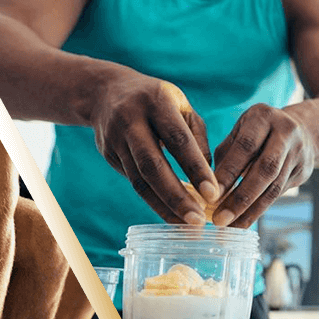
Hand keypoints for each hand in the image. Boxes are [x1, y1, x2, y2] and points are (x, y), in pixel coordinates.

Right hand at [91, 70, 219, 223]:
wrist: (105, 92)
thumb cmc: (157, 101)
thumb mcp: (181, 106)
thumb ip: (197, 138)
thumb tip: (209, 178)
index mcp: (156, 102)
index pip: (178, 140)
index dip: (195, 168)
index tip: (213, 194)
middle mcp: (131, 120)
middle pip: (153, 165)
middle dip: (177, 197)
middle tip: (197, 222)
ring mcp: (115, 139)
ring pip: (140, 180)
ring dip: (164, 206)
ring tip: (186, 226)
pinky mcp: (108, 155)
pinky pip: (134, 183)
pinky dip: (154, 201)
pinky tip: (172, 214)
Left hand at [211, 103, 315, 227]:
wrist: (301, 130)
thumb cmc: (257, 133)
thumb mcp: (239, 131)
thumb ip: (225, 156)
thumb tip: (209, 188)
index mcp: (264, 117)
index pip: (245, 147)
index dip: (229, 173)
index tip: (210, 195)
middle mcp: (286, 132)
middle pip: (265, 169)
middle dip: (241, 197)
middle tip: (220, 219)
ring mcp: (299, 152)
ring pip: (274, 187)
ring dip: (251, 210)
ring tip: (230, 227)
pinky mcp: (304, 171)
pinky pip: (279, 194)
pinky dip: (259, 209)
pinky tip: (243, 221)